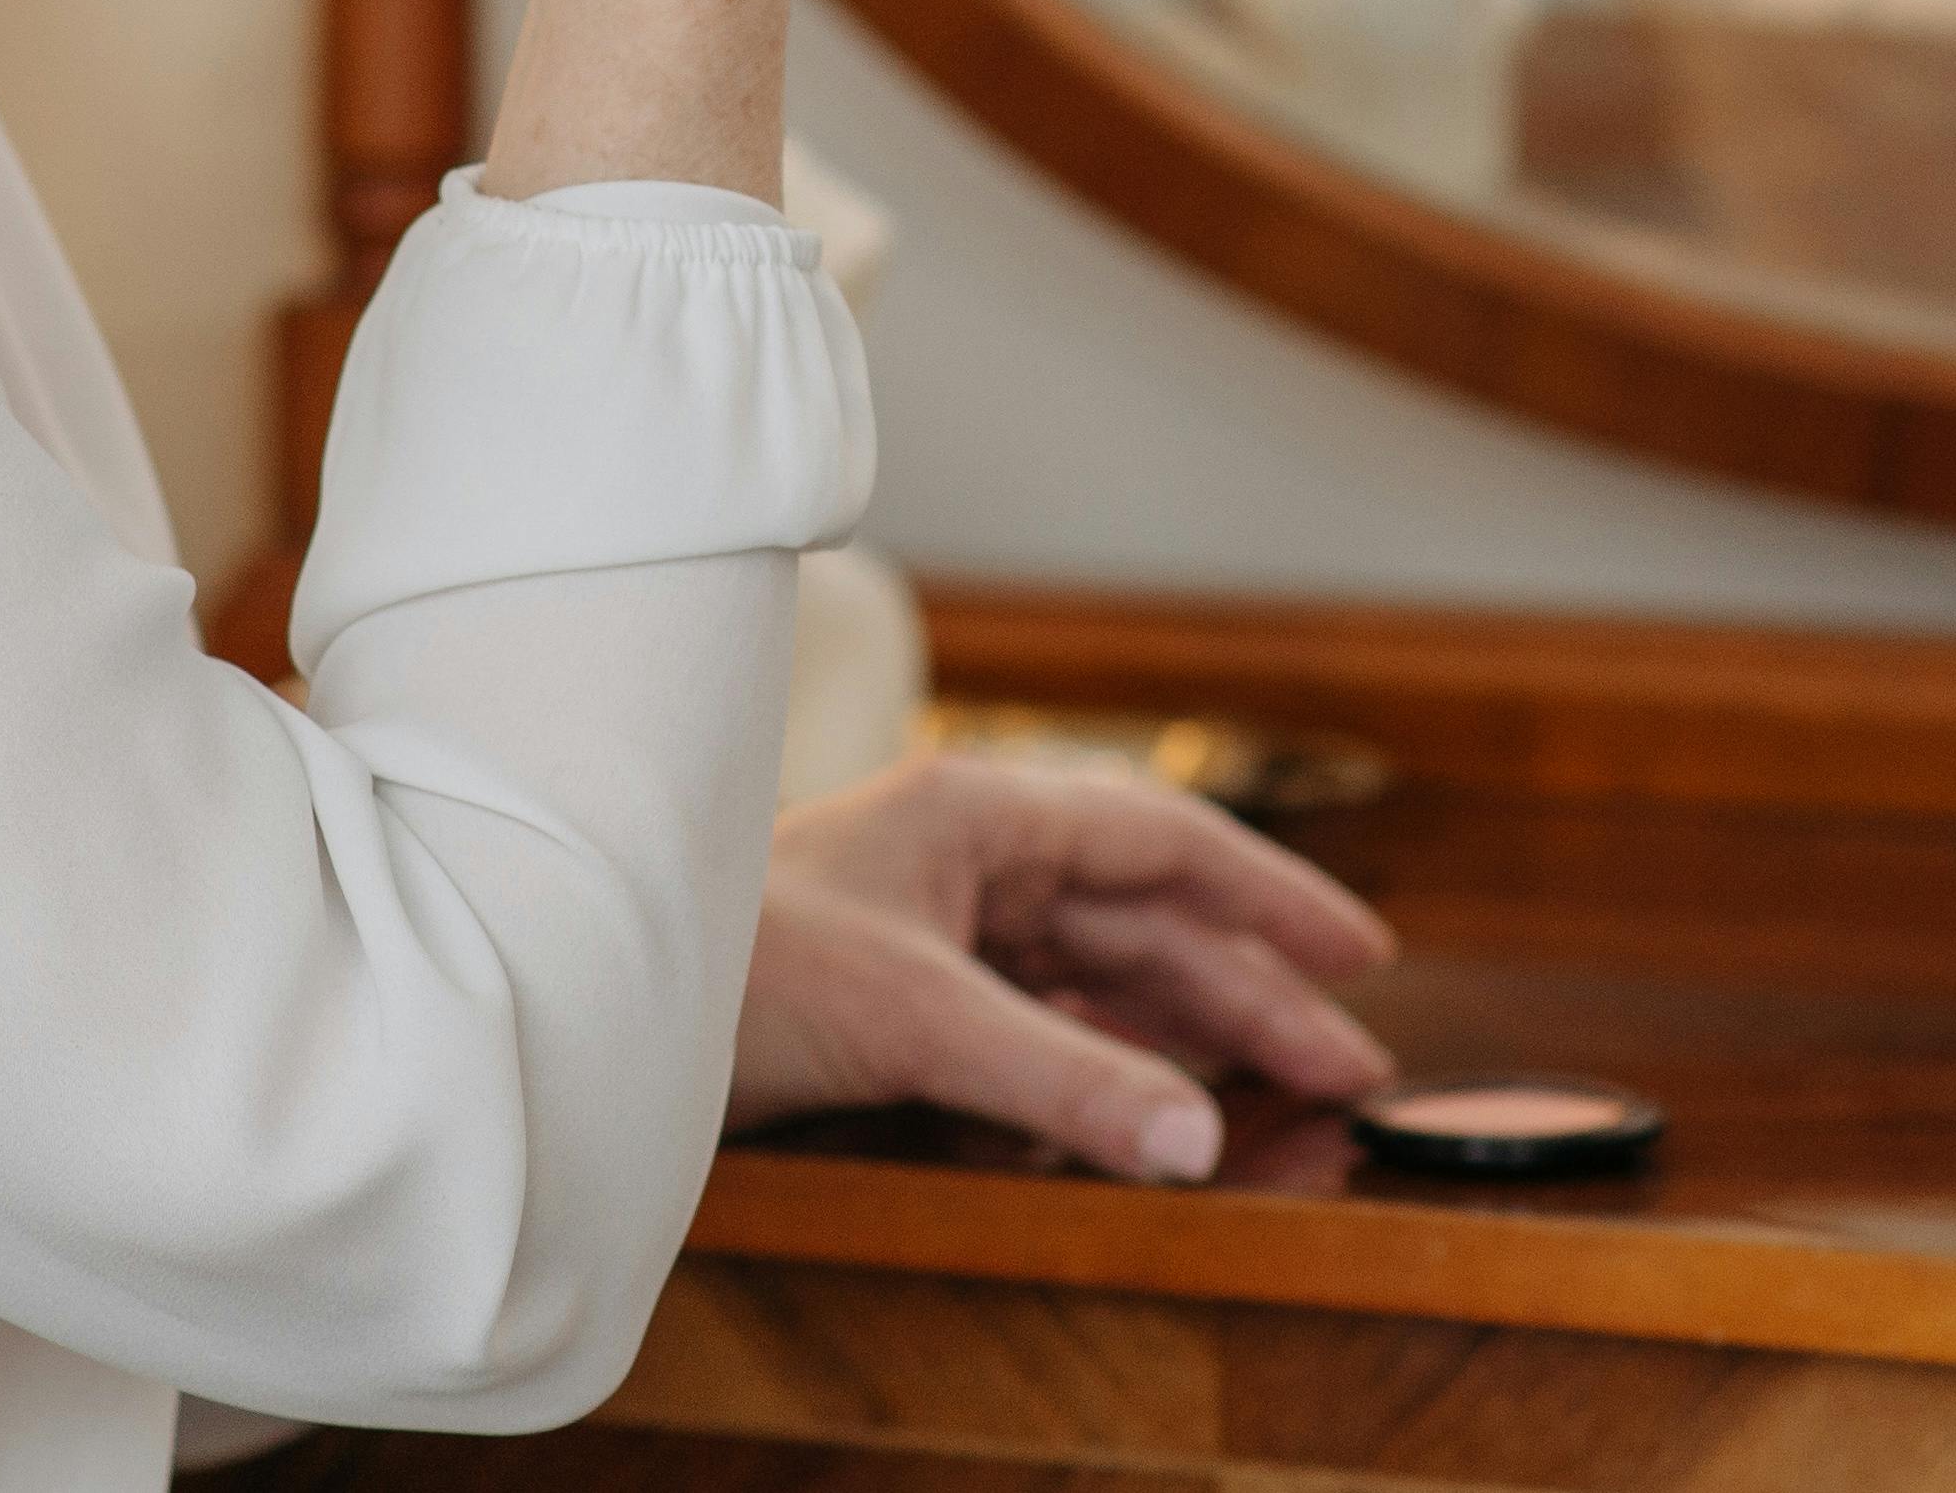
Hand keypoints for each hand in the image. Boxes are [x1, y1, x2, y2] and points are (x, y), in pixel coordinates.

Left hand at [731, 751, 1397, 1182]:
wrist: (596, 1011)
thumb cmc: (734, 971)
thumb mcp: (915, 1022)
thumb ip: (1063, 1079)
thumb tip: (1199, 1142)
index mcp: (980, 812)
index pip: (1164, 842)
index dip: (1271, 897)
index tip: (1360, 958)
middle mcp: (971, 853)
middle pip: (1146, 918)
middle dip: (1251, 990)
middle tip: (1349, 1068)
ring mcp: (940, 920)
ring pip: (1100, 970)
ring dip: (1192, 1027)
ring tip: (1284, 1088)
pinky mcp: (908, 989)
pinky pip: (1042, 1014)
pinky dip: (1111, 1054)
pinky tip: (1160, 1093)